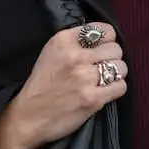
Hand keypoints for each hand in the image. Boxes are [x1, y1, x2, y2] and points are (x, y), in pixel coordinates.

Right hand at [0, 23, 126, 148]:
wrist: (27, 117)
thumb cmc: (41, 85)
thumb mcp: (51, 52)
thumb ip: (75, 42)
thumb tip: (103, 38)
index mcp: (64, 41)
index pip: (104, 30)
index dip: (107, 41)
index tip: (102, 49)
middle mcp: (75, 56)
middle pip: (116, 49)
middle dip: (112, 59)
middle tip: (102, 68)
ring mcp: (85, 77)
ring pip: (121, 67)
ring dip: (116, 75)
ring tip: (103, 81)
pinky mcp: (93, 98)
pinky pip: (121, 86)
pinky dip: (116, 90)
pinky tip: (105, 92)